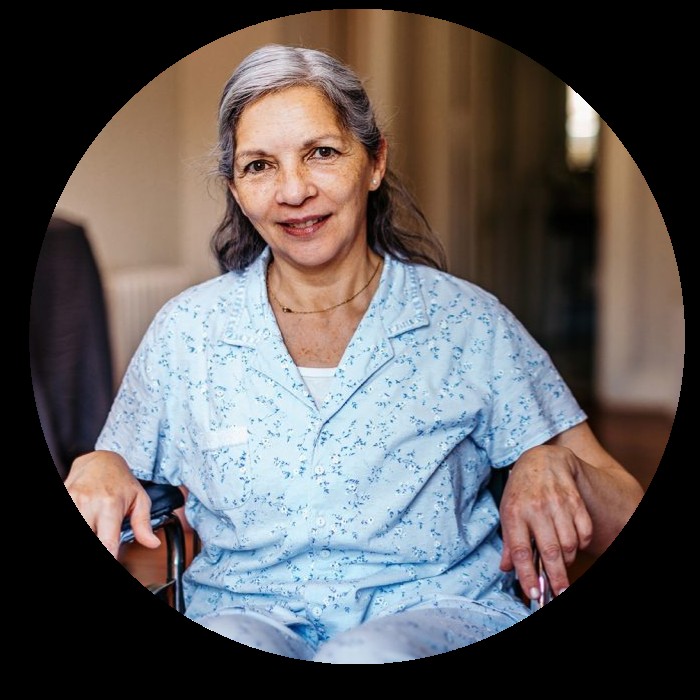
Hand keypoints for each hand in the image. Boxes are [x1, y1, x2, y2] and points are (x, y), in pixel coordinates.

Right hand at [64, 450, 160, 557]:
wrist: (100, 459)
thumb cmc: (121, 481)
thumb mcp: (140, 499)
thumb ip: (143, 524)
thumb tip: (152, 544)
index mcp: (110, 505)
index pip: (106, 544)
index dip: (110, 556)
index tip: (114, 557)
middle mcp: (88, 503)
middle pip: (90, 537)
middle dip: (98, 541)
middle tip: (105, 535)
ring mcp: (72, 500)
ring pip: (79, 528)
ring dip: (89, 529)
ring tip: (97, 525)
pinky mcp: (63, 496)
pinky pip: (67, 515)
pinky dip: (82, 520)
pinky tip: (90, 520)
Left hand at [498, 444, 592, 601]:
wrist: (541, 459)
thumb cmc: (521, 491)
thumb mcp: (507, 512)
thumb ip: (508, 542)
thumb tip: (506, 569)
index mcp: (514, 512)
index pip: (520, 550)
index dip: (527, 574)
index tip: (533, 594)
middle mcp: (536, 508)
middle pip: (550, 550)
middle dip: (556, 577)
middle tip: (560, 594)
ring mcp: (558, 504)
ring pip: (569, 544)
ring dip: (567, 560)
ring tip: (561, 562)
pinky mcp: (575, 501)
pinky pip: (584, 532)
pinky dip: (581, 544)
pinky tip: (572, 543)